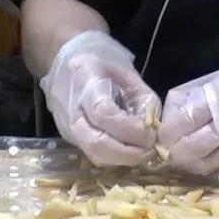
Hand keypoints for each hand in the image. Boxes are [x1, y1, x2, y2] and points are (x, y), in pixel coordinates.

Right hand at [39, 30, 159, 166]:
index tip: (151, 133)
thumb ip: (142, 99)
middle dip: (129, 153)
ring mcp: (66, 127)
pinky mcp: (70, 138)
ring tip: (144, 153)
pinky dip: (115, 158)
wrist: (64, 59)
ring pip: (94, 155)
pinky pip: (93, 154)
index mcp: (84, 80)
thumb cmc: (101, 59)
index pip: (103, 114)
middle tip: (151, 151)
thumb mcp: (128, 71)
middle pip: (96, 143)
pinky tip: (130, 152)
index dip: (130, 129)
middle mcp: (70, 108)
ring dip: (123, 159)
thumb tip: (155, 129)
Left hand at [158, 47, 218, 174]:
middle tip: (167, 150)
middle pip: (195, 149)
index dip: (168, 132)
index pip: (186, 120)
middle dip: (175, 153)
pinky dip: (212, 164)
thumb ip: (192, 99)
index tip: (160, 135)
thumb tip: (165, 124)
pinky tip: (207, 156)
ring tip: (182, 155)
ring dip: (190, 163)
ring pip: (209, 165)